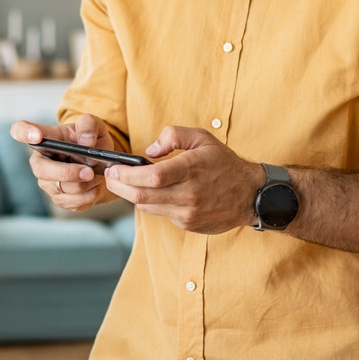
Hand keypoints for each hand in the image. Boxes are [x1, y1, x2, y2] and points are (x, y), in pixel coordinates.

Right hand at [10, 113, 119, 211]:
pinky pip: (74, 202)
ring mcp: (48, 183)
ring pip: (63, 188)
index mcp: (45, 138)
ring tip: (97, 174)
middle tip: (89, 171)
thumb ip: (89, 125)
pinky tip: (95, 186)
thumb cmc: (93, 143)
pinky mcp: (60, 200)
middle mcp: (41, 162)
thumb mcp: (95, 126)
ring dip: (86, 183)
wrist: (104, 167)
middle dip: (67, 172)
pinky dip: (91, 194)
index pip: (21, 130)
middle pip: (41, 170)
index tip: (36, 137)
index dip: (24, 133)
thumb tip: (86, 141)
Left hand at [104, 125, 264, 233]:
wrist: (249, 194)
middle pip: (142, 196)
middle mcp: (190, 194)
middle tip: (109, 176)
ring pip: (148, 207)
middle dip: (119, 186)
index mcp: (192, 169)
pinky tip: (150, 192)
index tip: (113, 168)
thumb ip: (173, 135)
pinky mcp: (188, 224)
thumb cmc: (223, 162)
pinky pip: (161, 213)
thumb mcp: (202, 137)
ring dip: (131, 195)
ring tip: (123, 182)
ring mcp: (189, 213)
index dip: (127, 174)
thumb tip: (149, 150)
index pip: (152, 176)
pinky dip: (151, 203)